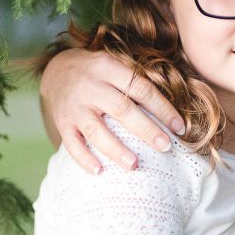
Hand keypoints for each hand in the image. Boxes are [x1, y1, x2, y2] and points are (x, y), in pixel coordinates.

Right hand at [41, 48, 184, 173]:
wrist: (56, 70)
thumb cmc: (97, 71)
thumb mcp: (114, 63)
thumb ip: (136, 80)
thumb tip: (170, 108)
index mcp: (109, 68)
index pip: (141, 88)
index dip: (162, 108)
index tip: (179, 127)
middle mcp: (91, 86)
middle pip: (122, 109)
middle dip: (146, 130)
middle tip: (165, 147)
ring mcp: (75, 106)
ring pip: (96, 130)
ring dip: (116, 149)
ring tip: (135, 165)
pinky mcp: (62, 122)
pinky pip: (72, 143)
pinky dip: (84, 158)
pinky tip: (99, 171)